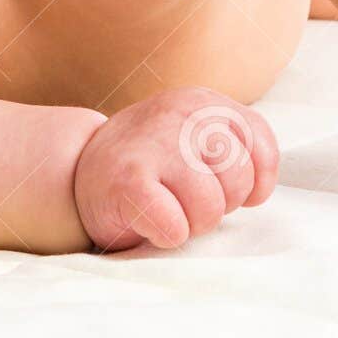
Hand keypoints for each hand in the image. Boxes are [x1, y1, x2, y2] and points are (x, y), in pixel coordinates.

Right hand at [73, 86, 278, 250]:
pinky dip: (164, 235)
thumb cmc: (150, 163)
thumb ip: (235, 147)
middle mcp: (182, 113)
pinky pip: (175, 228)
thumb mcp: (196, 137)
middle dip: (217, 204)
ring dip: (190, 223)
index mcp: (203, 101)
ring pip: (210, 210)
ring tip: (163, 206)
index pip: (261, 147)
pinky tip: (145, 218)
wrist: (76, 169)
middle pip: (238, 183)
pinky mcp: (129, 181)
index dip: (248, 181)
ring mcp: (156, 144)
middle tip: (181, 196)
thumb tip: (259, 190)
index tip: (216, 184)